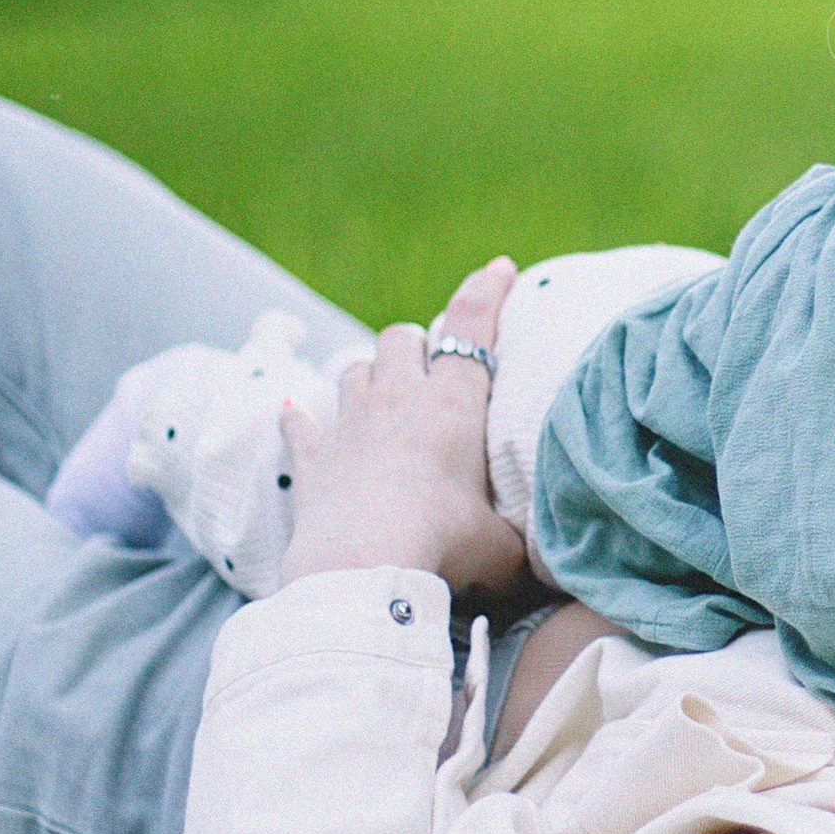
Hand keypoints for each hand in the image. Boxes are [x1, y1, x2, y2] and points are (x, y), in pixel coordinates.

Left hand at [278, 257, 530, 598]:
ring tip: (380, 394)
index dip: (489, 291)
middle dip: (417, 342)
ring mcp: (350, 423)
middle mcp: (399, 398)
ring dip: (368, 375)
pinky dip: (303, 419)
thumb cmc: (444, 545)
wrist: (364, 565)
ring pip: (353, 368)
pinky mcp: (313, 455)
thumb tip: (535, 563)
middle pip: (402, 336)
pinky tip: (299, 416)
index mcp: (454, 405)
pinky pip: (301, 421)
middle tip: (432, 365)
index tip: (501, 268)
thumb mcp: (502, 546)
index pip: (474, 327)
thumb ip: (516, 539)